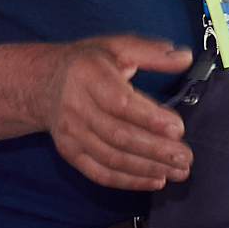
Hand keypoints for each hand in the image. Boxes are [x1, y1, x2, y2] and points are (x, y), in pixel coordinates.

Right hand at [38, 34, 196, 191]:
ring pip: (112, 158)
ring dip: (148, 168)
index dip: (150, 119)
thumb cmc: (87, 63)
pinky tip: (156, 180)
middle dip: (156, 150)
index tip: (178, 129)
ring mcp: (71, 132)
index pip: (120, 103)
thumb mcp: (116, 46)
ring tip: (178, 171)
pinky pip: (100, 173)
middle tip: (186, 157)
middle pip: (118, 135)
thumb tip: (184, 58)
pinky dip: (129, 181)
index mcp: (88, 74)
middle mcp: (76, 105)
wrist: (42, 82)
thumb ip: (151, 52)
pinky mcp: (70, 152)